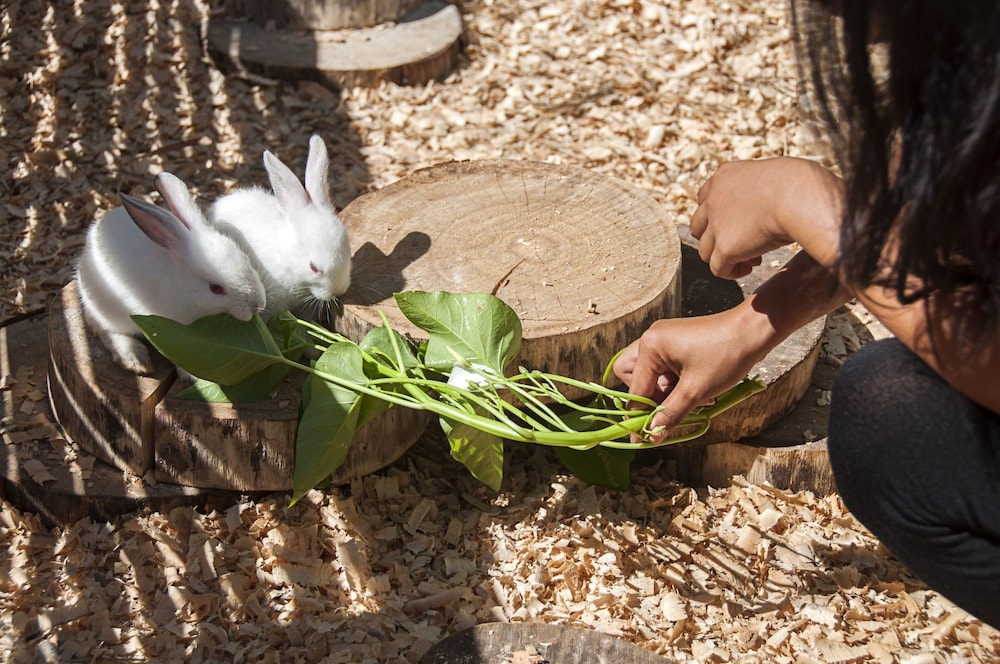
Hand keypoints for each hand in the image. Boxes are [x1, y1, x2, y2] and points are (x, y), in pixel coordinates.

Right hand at [613, 309, 764, 441]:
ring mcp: (664, 339)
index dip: (638, 415)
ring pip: (651, 375)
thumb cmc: (726, 356)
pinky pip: (664, 368)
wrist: (753, 330)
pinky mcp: (676, 342)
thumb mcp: (696, 391)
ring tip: (691, 397)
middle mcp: (651, 339)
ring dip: (666, 391)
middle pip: (633, 377)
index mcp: (651, 346)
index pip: (634, 389)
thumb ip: (670, 414)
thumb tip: (651, 436)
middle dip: (649, 397)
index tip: (641, 437)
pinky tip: (696, 388)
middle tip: (668, 407)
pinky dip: (676, 382)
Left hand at [690, 157, 841, 277]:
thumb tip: (766, 209)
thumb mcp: (771, 178)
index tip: (740, 224)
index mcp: (724, 176)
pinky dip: (731, 271)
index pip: (706, 198)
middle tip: (744, 243)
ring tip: (750, 258)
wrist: (800, 197)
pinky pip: (718, 268)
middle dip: (717, 237)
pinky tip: (748, 268)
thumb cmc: (800, 186)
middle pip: (699, 226)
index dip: (720, 216)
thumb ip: (758, 191)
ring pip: (706, 250)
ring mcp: (716, 224)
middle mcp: (713, 199)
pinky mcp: (724, 247)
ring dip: (724, 257)